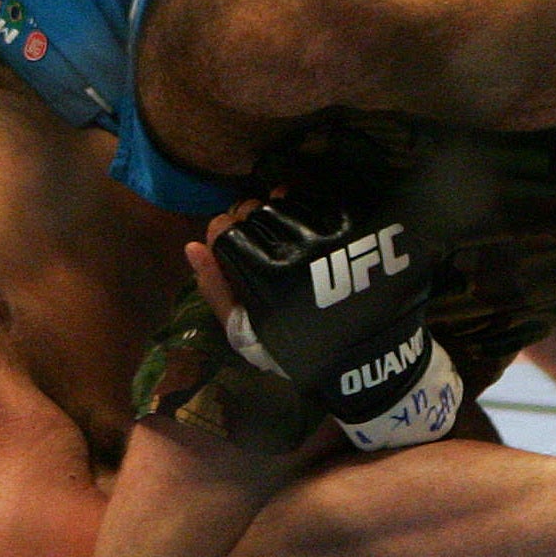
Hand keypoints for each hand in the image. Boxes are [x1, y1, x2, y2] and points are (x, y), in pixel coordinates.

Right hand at [196, 191, 465, 451]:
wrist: (362, 356)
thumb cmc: (295, 348)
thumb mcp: (245, 331)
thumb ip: (216, 289)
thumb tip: (192, 247)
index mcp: (261, 279)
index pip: (224, 229)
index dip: (222, 232)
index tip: (229, 242)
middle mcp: (292, 252)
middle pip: (252, 211)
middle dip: (247, 219)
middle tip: (258, 238)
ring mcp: (327, 237)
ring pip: (283, 201)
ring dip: (275, 209)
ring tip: (283, 229)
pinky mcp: (354, 229)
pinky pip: (317, 200)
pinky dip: (304, 204)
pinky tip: (306, 219)